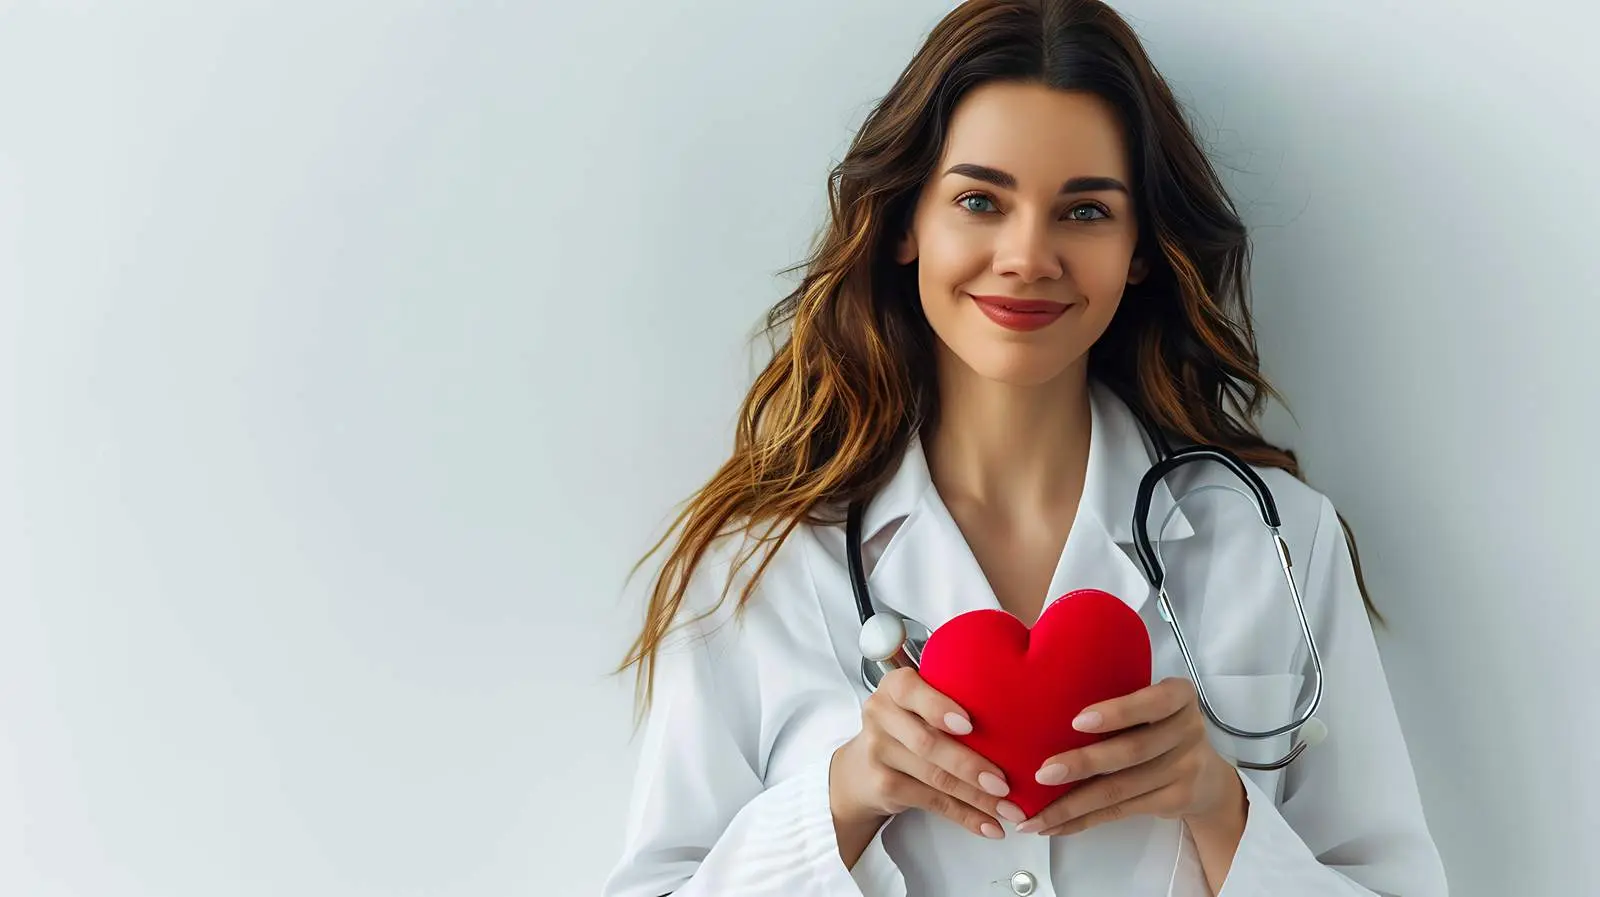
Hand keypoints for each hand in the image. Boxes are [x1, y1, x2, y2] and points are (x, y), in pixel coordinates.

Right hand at [830, 667, 1026, 840]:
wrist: (860, 769)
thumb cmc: (907, 727)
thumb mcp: (918, 704)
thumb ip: (951, 702)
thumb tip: (1020, 723)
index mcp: (895, 687)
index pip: (912, 691)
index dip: (940, 708)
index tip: (969, 724)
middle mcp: (881, 715)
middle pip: (927, 743)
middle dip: (969, 764)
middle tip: (1004, 782)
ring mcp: (879, 752)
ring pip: (934, 777)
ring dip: (976, 797)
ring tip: (1008, 808)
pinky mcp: (884, 786)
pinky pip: (932, 802)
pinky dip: (965, 815)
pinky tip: (988, 824)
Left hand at [1015, 677, 1243, 836]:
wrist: (1208, 779)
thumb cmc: (1159, 727)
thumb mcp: (1152, 705)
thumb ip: (1120, 701)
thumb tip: (1044, 706)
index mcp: (1179, 696)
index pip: (1154, 701)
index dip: (1117, 712)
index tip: (1076, 722)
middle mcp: (1187, 730)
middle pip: (1132, 750)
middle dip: (1084, 763)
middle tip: (1042, 774)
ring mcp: (1185, 769)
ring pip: (1121, 789)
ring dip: (1073, 804)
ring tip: (1036, 816)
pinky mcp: (1175, 801)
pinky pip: (1121, 811)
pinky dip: (1084, 820)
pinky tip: (1056, 825)